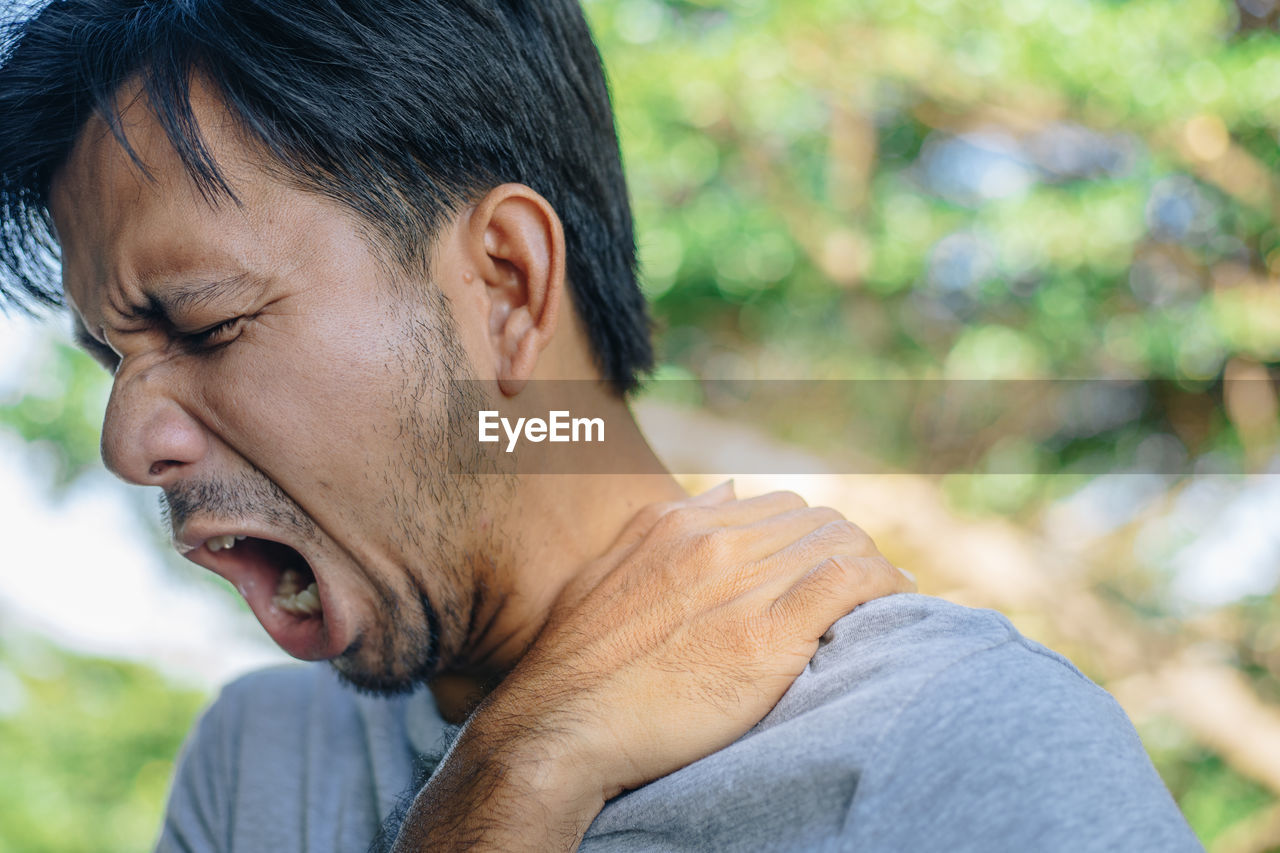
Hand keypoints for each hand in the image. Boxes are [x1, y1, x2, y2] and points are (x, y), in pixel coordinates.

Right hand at [390, 482, 913, 850]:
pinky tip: (899, 600)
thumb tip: (729, 492)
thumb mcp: (608, 573)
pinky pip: (849, 584)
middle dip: (846, 546)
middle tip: (864, 582)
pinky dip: (884, 584)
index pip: (776, 506)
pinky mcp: (768, 634)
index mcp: (678, 525)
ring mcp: (742, 584)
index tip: (826, 562)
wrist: (562, 726)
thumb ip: (668, 525)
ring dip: (871, 564)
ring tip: (889, 593)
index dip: (810, 533)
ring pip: (837, 542)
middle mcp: (714, 542)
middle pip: (814, 520)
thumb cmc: (577, 664)